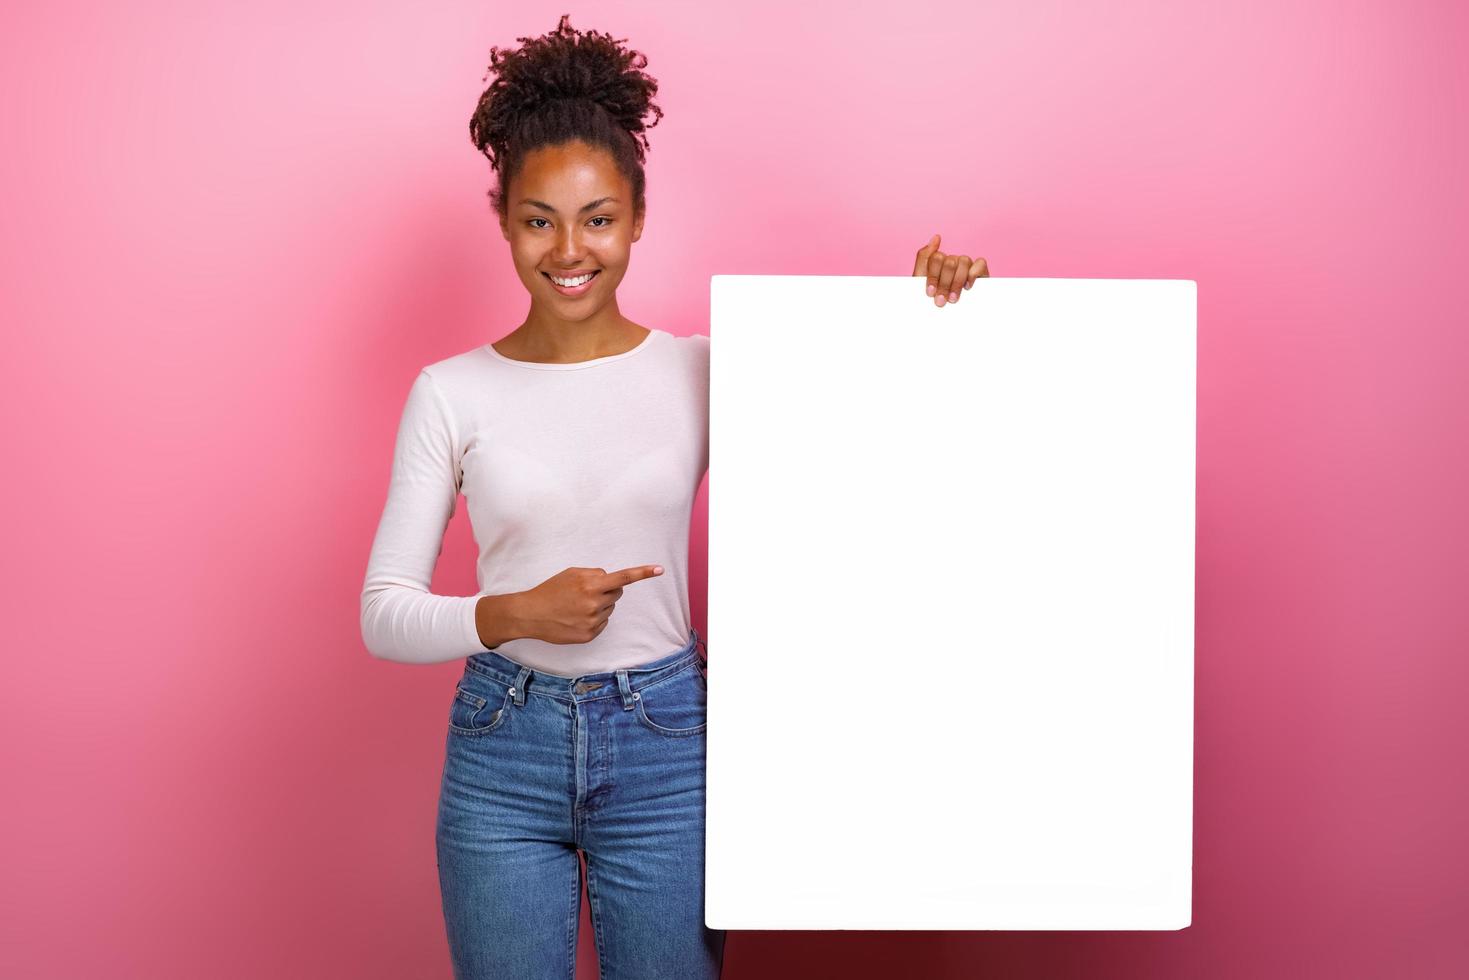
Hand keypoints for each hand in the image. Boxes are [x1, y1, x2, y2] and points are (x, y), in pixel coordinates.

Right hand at [515, 564, 663, 644]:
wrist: (530, 614)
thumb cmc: (550, 591)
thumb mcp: (571, 574)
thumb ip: (594, 574)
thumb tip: (609, 581)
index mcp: (590, 584)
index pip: (622, 578)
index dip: (643, 573)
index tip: (660, 569)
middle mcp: (594, 603)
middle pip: (617, 593)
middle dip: (607, 590)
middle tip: (587, 591)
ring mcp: (593, 621)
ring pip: (609, 608)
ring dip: (599, 605)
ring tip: (576, 606)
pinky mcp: (590, 635)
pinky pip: (603, 622)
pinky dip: (594, 619)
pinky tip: (576, 618)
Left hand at [913, 233, 988, 306]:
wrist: (948, 322)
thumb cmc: (935, 304)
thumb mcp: (922, 284)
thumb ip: (924, 258)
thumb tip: (936, 236)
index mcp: (937, 263)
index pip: (934, 257)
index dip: (932, 275)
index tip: (930, 293)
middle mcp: (952, 261)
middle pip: (948, 261)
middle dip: (943, 283)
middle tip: (941, 301)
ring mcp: (967, 266)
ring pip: (963, 260)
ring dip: (957, 282)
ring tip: (953, 299)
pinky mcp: (981, 272)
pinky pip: (980, 263)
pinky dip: (973, 274)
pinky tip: (968, 287)